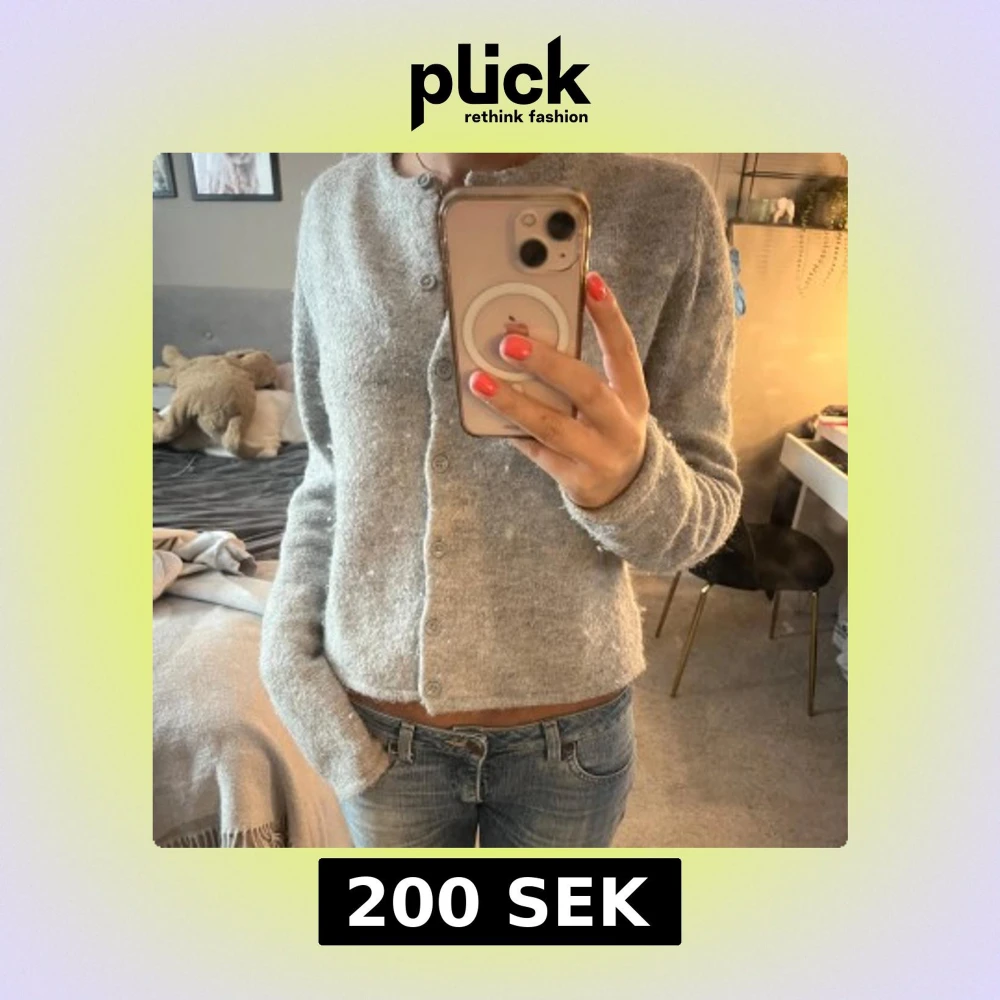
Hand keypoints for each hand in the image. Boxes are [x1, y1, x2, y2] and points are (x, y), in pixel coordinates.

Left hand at [468, 271, 650, 509]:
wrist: (624, 491)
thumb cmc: (605, 430)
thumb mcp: (608, 401)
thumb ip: (577, 373)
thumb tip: (524, 336)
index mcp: (633, 396)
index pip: (624, 350)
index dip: (609, 317)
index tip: (591, 281)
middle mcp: (621, 426)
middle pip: (586, 389)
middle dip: (547, 363)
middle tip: (509, 343)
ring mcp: (600, 456)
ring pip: (553, 426)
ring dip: (514, 402)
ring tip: (480, 382)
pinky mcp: (577, 480)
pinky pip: (537, 452)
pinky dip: (513, 431)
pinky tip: (488, 416)